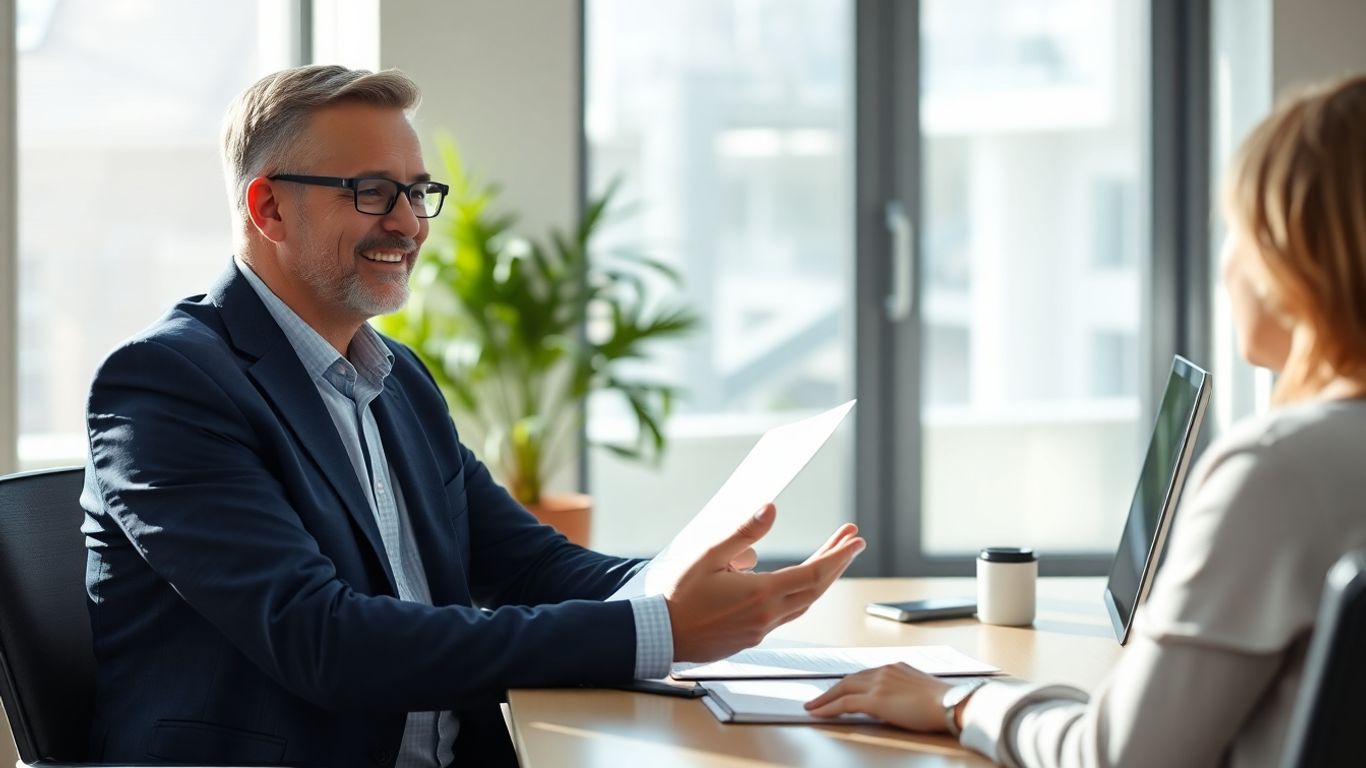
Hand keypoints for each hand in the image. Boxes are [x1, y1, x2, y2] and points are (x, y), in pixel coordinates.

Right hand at [665, 503, 863, 661]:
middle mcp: (767, 615)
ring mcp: (761, 629)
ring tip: (831, 559)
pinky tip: (794, 583)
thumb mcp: (709, 555)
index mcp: (760, 594)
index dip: (838, 556)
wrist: (661, 635)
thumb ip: (743, 532)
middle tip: (852, 542)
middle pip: (816, 588)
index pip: (813, 574)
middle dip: (837, 562)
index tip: (855, 540)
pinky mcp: (752, 637)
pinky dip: (800, 596)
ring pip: (804, 604)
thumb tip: (771, 509)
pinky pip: (786, 614)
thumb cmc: (680, 596)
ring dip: (821, 580)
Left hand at [803, 663, 953, 730]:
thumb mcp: (917, 691)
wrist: (952, 703)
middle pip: (848, 679)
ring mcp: (878, 683)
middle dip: (829, 691)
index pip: (863, 675)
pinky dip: (829, 707)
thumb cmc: (943, 702)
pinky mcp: (876, 699)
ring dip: (825, 699)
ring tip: (812, 707)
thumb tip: (889, 704)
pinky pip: (845, 703)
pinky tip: (819, 713)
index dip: (847, 684)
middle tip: (815, 699)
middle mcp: (884, 670)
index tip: (837, 690)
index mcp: (894, 667)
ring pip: (842, 689)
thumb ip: (900, 692)